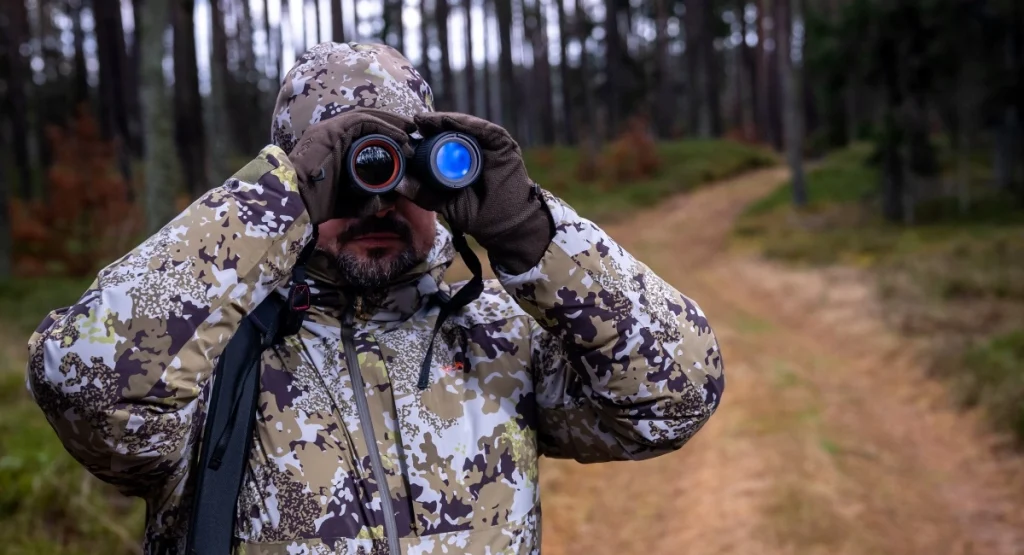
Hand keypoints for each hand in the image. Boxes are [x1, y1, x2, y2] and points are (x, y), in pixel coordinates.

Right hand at [288, 109, 416, 224]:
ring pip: (367, 117)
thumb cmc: (320, 205)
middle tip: (412, 131)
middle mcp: (332, 133)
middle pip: (368, 120)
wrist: (297, 203)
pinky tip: (399, 135)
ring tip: (409, 130)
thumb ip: (372, 199)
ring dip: (391, 122)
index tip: (406, 143)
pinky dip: (383, 126)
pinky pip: (362, 121)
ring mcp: (330, 129)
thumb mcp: (353, 201)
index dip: (387, 134)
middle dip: (392, 123)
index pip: (365, 131)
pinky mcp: (330, 131)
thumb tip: (393, 199)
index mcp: (335, 146)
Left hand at [409, 112, 553, 273]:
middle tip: (413, 121)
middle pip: (450, 129)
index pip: (440, 142)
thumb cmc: (478, 214)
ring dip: (444, 120)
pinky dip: (465, 123)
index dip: (423, 136)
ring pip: (464, 125)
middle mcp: (474, 148)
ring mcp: (489, 144)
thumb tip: (396, 183)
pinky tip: (448, 120)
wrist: (505, 224)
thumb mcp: (444, 202)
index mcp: (460, 159)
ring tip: (425, 120)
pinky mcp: (502, 142)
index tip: (404, 135)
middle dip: (431, 124)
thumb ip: (423, 193)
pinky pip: (483, 129)